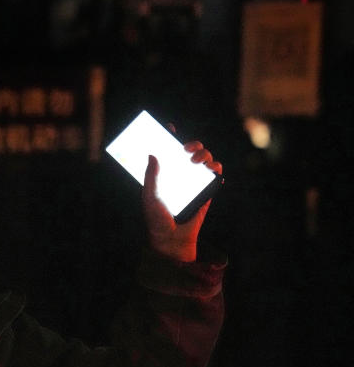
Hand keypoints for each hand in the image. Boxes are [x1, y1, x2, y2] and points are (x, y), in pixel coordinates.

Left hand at [142, 141, 221, 261]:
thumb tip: (152, 154)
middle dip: (192, 144)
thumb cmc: (157, 218)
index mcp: (166, 172)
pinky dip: (216, 171)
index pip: (169, 150)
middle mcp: (181, 174)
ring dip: (205, 155)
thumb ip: (151, 176)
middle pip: (191, 151)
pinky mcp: (207, 192)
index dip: (170, 136)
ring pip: (206, 160)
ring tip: (196, 161)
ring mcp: (195, 181)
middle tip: (186, 148)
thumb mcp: (149, 196)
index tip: (168, 128)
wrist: (171, 239)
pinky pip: (215, 177)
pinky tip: (212, 171)